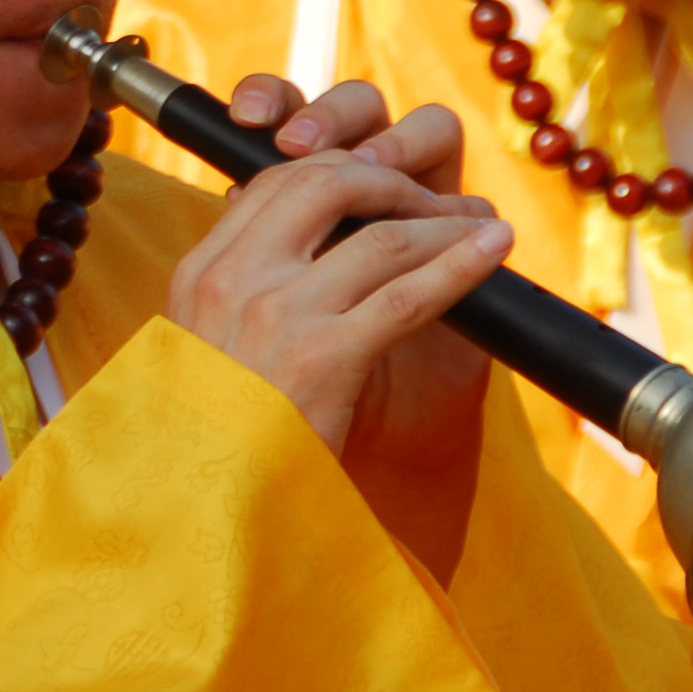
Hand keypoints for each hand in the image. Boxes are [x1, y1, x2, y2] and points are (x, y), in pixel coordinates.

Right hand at [165, 76, 505, 574]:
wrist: (202, 519)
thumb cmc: (213, 449)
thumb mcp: (203, 358)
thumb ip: (241, 304)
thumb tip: (305, 265)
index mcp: (198, 275)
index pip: (270, 183)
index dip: (338, 172)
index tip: (383, 188)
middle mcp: (232, 280)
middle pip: (325, 184)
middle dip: (393, 182)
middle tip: (437, 202)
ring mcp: (277, 315)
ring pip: (379, 235)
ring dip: (443, 223)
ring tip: (484, 226)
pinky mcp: (324, 358)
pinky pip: (408, 294)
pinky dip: (461, 265)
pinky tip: (494, 254)